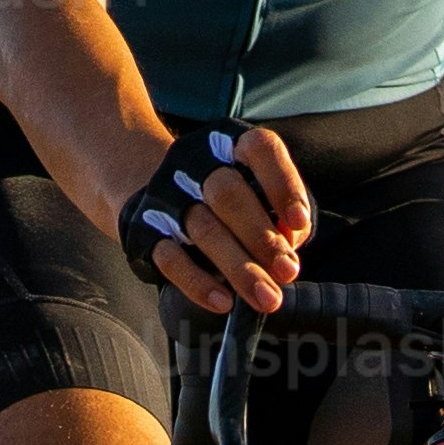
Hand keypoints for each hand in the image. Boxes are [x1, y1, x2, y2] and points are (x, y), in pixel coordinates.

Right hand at [119, 117, 316, 318]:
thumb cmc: (227, 198)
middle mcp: (194, 163)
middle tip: (287, 272)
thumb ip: (281, 212)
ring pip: (203, 229)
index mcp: (230, 143)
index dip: (283, 185)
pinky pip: (170, 258)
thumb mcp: (258, 190)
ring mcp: (165, 195)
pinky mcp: (144, 229)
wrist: (155, 192)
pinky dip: (198, 283)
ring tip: (266, 297)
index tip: (299, 223)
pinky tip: (223, 302)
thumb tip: (289, 244)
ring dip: (239, 268)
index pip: (260, 150)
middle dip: (262, 236)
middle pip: (229, 194)